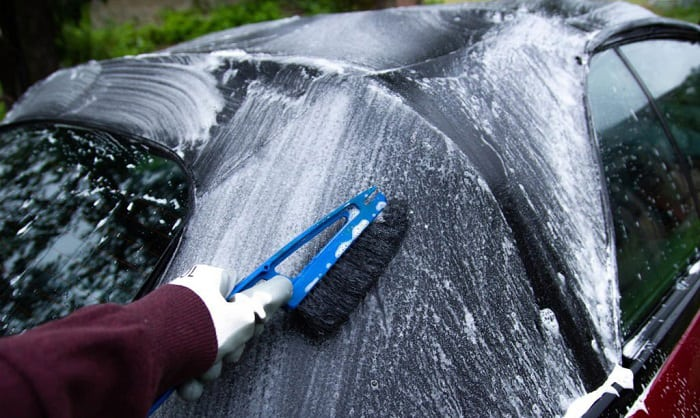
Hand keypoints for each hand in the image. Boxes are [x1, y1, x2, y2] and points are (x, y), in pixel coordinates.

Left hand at [170, 265, 291, 399]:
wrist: (146, 356)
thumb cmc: (195, 330)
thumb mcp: (243, 317)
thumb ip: (267, 302)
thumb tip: (286, 284)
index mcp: (209, 282)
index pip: (240, 290)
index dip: (250, 312)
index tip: (253, 326)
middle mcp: (191, 298)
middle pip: (225, 325)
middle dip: (228, 348)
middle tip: (226, 353)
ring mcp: (173, 323)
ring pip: (206, 348)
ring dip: (209, 367)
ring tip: (201, 371)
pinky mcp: (159, 346)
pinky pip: (184, 361)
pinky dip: (188, 376)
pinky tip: (186, 382)